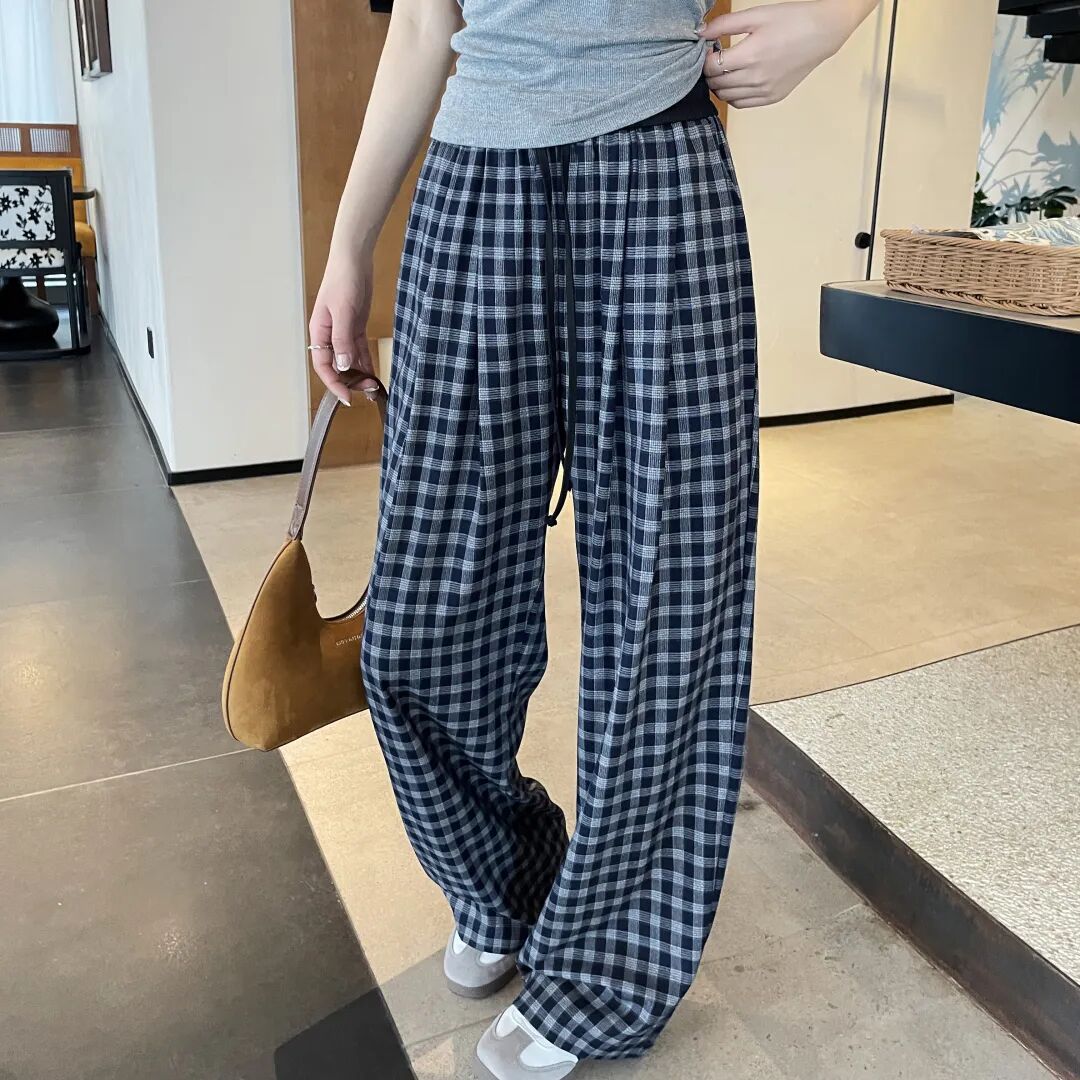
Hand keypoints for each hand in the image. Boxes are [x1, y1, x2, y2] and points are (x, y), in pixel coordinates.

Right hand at [308, 252, 379, 406]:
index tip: (348, 397)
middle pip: (337, 366)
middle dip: (350, 381)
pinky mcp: (356, 327)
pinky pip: (360, 350)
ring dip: (360, 375)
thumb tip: (342, 366)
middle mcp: (329, 335)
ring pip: (350, 360)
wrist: (354, 260)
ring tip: (374, 389)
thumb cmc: (344, 281)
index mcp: (319, 332)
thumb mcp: (343, 312)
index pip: (323, 366)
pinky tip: (375, 374)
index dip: (334, 383)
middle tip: (368, 391)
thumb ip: (342, 340)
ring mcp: (343, 332)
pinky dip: (367, 362)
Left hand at [700, 0, 866, 109]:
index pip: (711, 68)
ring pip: (726, 97)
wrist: (823, 32)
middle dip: (711, 72)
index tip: (710, 50)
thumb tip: (700, 32)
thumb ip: (725, 24)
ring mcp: (764, 91)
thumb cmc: (791, 19)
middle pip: (716, 85)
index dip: (705, 60)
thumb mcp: (756, 15)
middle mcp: (756, 79)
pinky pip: (741, 104)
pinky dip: (733, 95)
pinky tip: (738, 81)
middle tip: (717, 59)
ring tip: (727, 69)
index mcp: (750, 56)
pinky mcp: (772, 98)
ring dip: (720, 85)